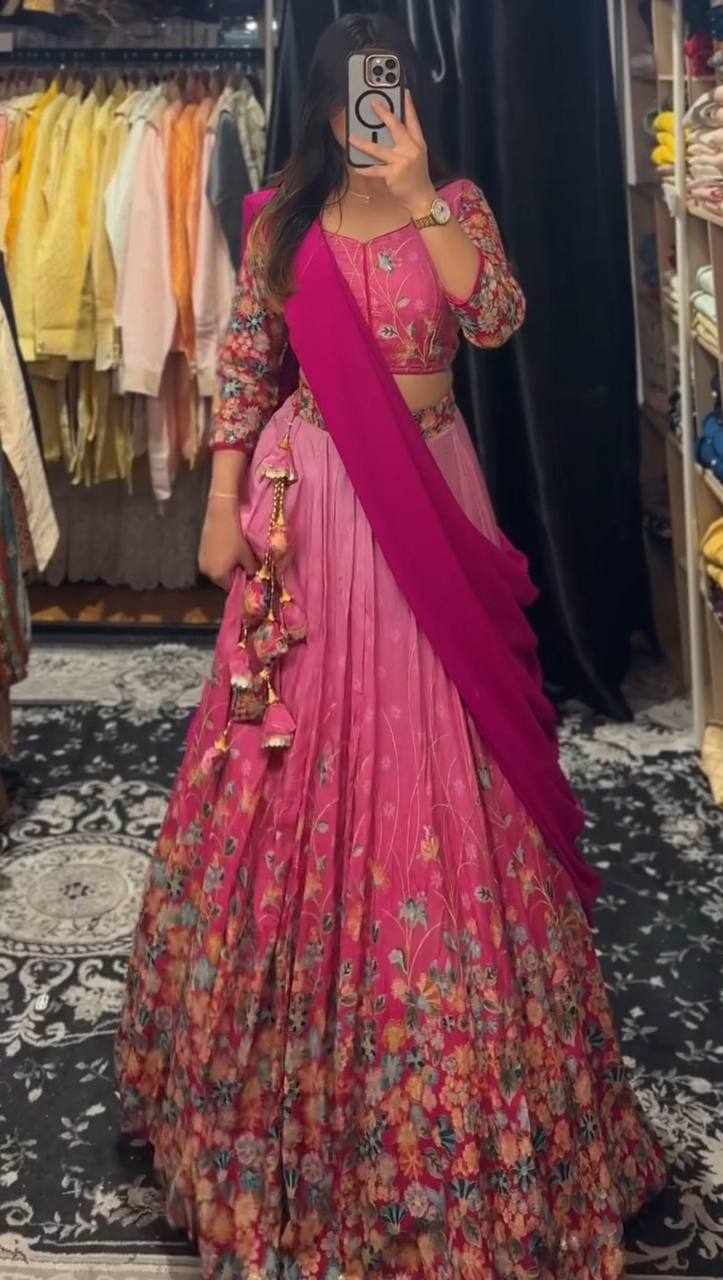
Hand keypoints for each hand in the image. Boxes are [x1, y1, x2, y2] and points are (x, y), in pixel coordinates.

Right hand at [198, 498, 257, 589]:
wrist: (220, 516)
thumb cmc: (234, 536)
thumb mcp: (246, 554)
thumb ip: (251, 568)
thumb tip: (253, 574)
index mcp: (218, 575)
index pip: (230, 586)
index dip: (240, 582)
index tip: (248, 576)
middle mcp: (207, 572)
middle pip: (222, 579)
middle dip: (232, 574)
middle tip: (243, 566)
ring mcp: (201, 562)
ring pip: (216, 570)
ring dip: (225, 567)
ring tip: (235, 557)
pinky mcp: (200, 553)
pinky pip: (211, 562)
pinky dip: (219, 560)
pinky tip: (226, 551)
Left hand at [349, 91, 435, 218]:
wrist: (421, 197)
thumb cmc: (417, 176)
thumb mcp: (416, 156)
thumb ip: (406, 143)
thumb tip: (389, 131)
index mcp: (418, 143)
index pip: (413, 120)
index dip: (408, 106)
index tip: (404, 91)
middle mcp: (411, 149)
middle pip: (396, 128)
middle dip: (385, 114)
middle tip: (374, 103)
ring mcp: (402, 161)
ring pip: (379, 149)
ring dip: (364, 143)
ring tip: (352, 138)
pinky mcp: (393, 174)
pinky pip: (375, 170)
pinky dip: (365, 169)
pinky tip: (357, 167)